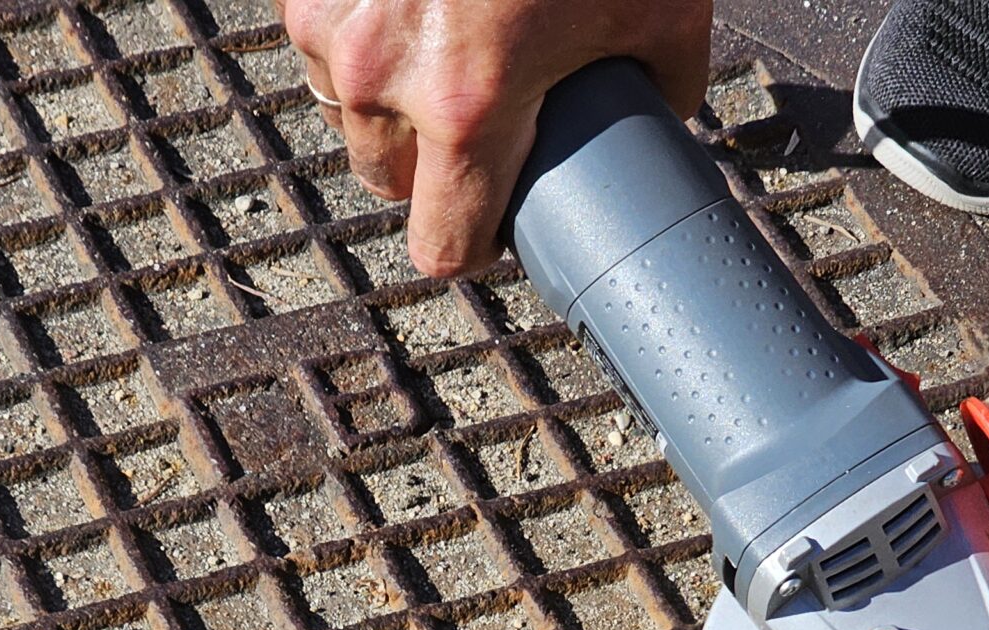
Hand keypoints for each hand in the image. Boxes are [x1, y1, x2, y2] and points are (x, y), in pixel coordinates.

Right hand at [279, 0, 711, 274]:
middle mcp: (384, 73)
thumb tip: (655, 124)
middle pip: (386, 182)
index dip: (476, 243)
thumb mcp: (662, 5)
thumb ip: (658, 87)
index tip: (497, 224)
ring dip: (391, 97)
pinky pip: (326, 36)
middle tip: (490, 117)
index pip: (442, 246)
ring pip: (348, 109)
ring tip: (456, 39)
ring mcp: (331, 19)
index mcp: (469, 106)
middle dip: (432, 165)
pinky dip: (367, 28)